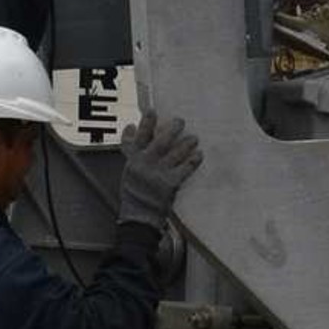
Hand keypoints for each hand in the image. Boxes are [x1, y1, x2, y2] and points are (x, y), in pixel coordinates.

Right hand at [117, 109, 202, 230]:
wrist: (139, 216)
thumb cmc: (135, 192)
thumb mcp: (130, 170)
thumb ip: (134, 152)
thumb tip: (133, 128)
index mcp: (133, 160)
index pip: (137, 138)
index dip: (144, 124)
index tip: (152, 112)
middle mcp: (144, 165)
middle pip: (159, 143)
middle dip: (170, 130)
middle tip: (180, 121)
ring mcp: (157, 174)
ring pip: (174, 154)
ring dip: (185, 144)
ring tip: (194, 138)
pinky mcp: (169, 184)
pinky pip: (184, 169)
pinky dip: (192, 161)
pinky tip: (199, 154)